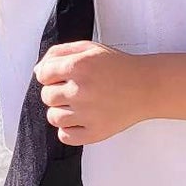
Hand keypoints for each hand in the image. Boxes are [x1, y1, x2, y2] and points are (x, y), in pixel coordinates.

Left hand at [34, 41, 148, 144]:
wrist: (147, 87)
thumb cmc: (117, 67)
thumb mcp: (89, 48)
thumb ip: (59, 53)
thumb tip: (38, 71)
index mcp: (79, 66)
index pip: (42, 74)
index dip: (50, 75)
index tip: (63, 76)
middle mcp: (81, 90)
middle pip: (47, 96)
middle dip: (56, 92)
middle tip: (75, 90)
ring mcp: (88, 114)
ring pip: (53, 117)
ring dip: (61, 111)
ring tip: (78, 106)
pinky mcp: (95, 132)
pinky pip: (65, 136)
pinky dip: (69, 130)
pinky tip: (80, 120)